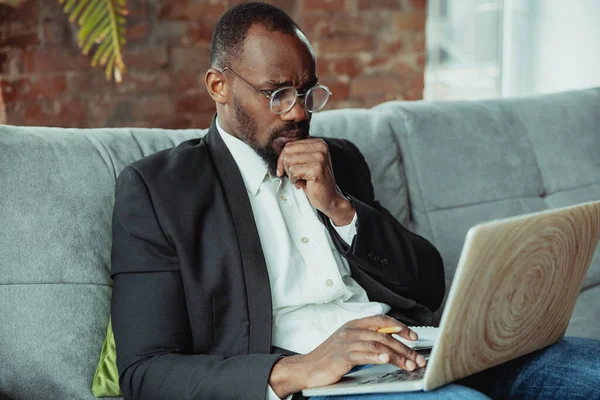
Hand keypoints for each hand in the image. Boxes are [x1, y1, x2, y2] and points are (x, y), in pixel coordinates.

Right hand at [268, 315, 426, 396]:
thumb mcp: (348, 344)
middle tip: (418, 358)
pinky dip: (378, 356)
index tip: (414, 337)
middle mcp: (351, 330)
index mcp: (353, 324)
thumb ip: (366, 340)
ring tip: (410, 364)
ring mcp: (346, 342)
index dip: (399, 327)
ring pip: (378, 345)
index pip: (381, 320)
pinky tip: (388, 359)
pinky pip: (364, 354)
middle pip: (384, 335)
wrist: (306, 368)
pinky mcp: (342, 355)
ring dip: (398, 355)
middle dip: (404, 347)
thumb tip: (391, 345)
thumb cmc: (328, 358)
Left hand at [277, 138, 354, 225]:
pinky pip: (293, 171)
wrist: (329, 198)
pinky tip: (304, 184)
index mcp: (318, 143)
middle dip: (286, 166)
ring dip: (291, 174)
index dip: (282, 159)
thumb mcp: (306, 163)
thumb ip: (296, 153)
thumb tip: (280, 149)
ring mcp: (319, 157)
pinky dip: (294, 180)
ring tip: (301, 179)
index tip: (283, 169)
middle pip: (287, 151)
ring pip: (288, 160)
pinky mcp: (316, 169)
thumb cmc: (315, 182)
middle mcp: (320, 147)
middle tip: (295, 176)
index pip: (289, 145)